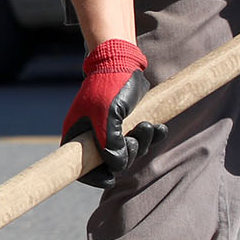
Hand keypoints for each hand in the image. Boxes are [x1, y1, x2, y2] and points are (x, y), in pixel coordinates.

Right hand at [63, 39, 164, 188]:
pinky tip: (160, 128)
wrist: (123, 61)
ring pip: (129, 152)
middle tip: (134, 138)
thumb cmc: (109, 84)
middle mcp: (93, 135)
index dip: (92, 176)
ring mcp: (112, 131)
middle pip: (110, 163)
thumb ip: (109, 142)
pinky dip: (153, 136)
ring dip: (143, 143)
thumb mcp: (107, 113)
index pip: (79, 166)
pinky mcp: (129, 123)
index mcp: (79, 134)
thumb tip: (115, 166)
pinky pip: (143, 140)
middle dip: (127, 155)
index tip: (109, 177)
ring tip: (148, 126)